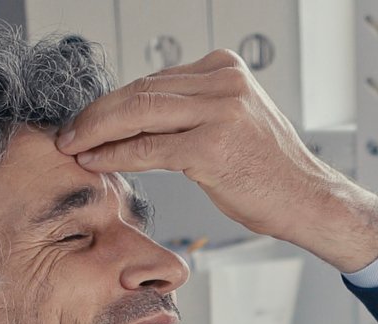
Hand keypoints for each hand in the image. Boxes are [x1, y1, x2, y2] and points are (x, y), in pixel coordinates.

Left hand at [55, 49, 377, 273]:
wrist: (308, 201)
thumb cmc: (270, 172)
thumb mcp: (231, 122)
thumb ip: (190, 109)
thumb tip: (135, 114)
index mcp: (226, 69)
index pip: (154, 80)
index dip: (113, 102)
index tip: (87, 120)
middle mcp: (224, 82)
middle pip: (141, 92)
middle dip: (97, 114)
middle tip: (69, 133)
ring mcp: (220, 111)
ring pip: (139, 114)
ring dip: (98, 132)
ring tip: (74, 147)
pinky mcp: (213, 146)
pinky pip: (149, 147)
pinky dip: (116, 154)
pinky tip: (96, 160)